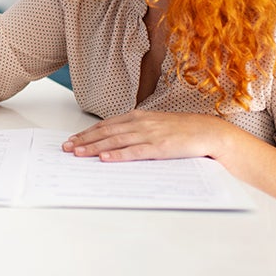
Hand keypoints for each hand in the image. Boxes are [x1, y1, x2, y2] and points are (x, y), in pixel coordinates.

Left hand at [62, 110, 229, 161]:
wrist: (209, 132)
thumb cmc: (183, 131)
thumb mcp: (155, 125)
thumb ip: (136, 130)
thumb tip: (116, 140)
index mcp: (138, 117)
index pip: (106, 125)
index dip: (87, 133)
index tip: (72, 140)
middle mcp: (140, 123)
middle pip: (106, 132)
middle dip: (84, 140)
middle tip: (66, 148)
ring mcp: (149, 134)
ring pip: (115, 141)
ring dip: (94, 148)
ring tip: (78, 153)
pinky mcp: (160, 147)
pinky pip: (134, 152)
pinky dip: (118, 155)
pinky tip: (105, 159)